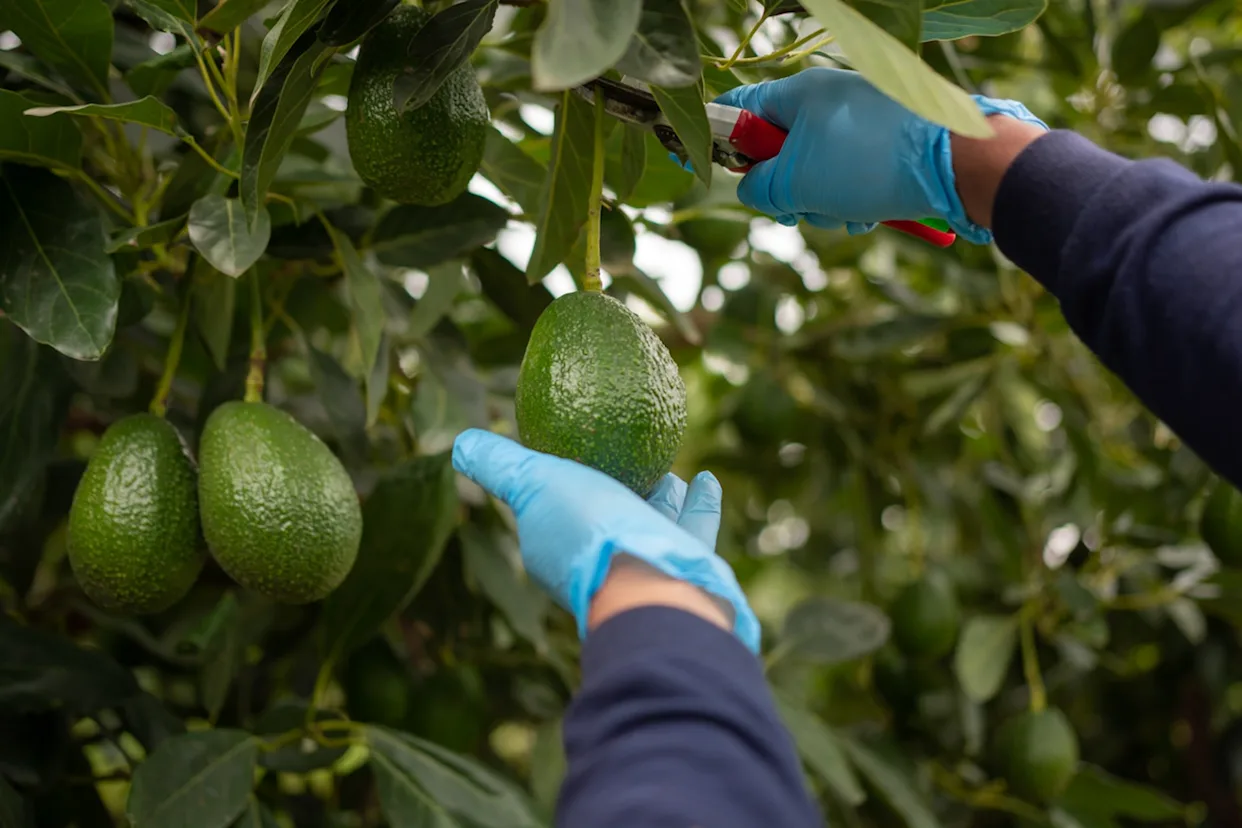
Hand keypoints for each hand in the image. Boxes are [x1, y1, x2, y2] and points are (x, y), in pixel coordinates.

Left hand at [452, 429, 760, 652]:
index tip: (566, 451)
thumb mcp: (534, 485)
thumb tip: (461, 443)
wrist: (654, 585)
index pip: (552, 511)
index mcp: (558, 550)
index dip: (555, 484)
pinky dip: (698, 503)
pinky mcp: (685, 562)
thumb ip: (500, 466)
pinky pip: (691, 527)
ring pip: (651, 521)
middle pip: (607, 515)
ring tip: (669, 469)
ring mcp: (644, 562)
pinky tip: (706, 478)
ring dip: (658, 495)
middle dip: (612, 489)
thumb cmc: (588, 532)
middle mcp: (601, 558)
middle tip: (622, 456)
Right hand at [714, 67, 1046, 241]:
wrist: (958, 162)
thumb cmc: (870, 163)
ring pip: (815, 172)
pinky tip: (869, 213)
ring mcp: (859, 122)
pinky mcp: (886, 146)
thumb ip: (758, 187)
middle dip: (786, 190)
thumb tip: (751, 190)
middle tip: (797, 208)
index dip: (720, 142)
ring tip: (847, 212)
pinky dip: (851, 201)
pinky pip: (849, 177)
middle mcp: (827, 101)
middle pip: (779, 152)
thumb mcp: (796, 181)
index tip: (710, 169)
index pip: (738, 109)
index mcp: (798, 94)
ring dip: (822, 203)